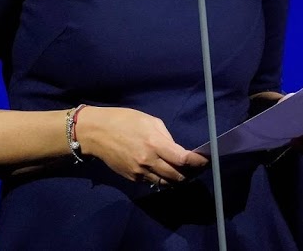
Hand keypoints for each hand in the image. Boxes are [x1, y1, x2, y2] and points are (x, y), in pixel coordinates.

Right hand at [74, 106, 208, 186]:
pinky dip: (162, 178)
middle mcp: (149, 161)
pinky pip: (152, 181)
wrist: (96, 133)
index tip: (206, 161)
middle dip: (190, 173)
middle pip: (177, 176)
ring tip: (184, 172)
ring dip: (177, 179)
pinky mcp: (132, 178)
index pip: (183, 159)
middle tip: (197, 168)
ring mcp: (139, 172)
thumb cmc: (124, 121)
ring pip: (166, 182)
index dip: (198, 162)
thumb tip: (176, 150)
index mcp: (155, 143)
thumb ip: (166, 137)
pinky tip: (165, 171)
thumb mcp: (150, 121)